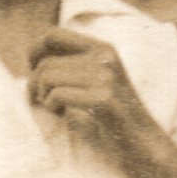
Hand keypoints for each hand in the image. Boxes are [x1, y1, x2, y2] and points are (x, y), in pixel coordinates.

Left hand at [22, 26, 156, 164]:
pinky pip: (57, 94)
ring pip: (47, 78)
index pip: (52, 35)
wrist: (143, 141)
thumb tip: (33, 60)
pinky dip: (52, 107)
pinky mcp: (103, 98)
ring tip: (56, 108)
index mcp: (102, 48)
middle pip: (45, 63)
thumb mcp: (96, 80)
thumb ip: (72, 65)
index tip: (33, 72)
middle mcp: (104, 57)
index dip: (34, 52)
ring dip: (43, 97)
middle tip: (43, 101)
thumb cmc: (112, 115)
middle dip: (35, 84)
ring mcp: (105, 76)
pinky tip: (62, 115)